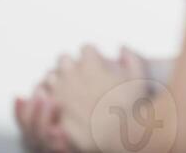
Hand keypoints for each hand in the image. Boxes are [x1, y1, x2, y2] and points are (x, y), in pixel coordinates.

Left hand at [17, 47, 160, 152]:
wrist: (119, 138)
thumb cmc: (131, 109)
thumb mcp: (139, 78)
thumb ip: (131, 57)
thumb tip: (122, 48)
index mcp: (91, 63)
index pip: (86, 49)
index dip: (93, 57)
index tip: (97, 66)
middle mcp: (73, 74)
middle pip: (64, 60)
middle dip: (72, 66)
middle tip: (81, 78)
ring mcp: (62, 93)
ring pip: (52, 77)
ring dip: (60, 83)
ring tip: (70, 93)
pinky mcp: (56, 112)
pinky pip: (47, 99)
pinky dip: (53, 101)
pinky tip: (63, 108)